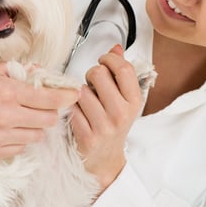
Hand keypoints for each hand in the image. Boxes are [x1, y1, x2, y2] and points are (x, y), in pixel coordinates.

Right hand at [0, 62, 79, 171]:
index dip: (67, 97)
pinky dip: (21, 138)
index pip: (50, 99)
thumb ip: (22, 71)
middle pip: (49, 120)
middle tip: (44, 106)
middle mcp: (6, 115)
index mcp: (8, 92)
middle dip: (51, 112)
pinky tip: (11, 128)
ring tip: (24, 117)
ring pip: (37, 135)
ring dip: (36, 126)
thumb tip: (45, 73)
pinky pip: (21, 147)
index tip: (75, 95)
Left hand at [71, 45, 146, 191]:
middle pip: (98, 74)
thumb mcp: (124, 99)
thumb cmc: (114, 125)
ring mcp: (104, 126)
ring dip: (79, 92)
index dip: (109, 58)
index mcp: (134, 101)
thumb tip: (116, 48)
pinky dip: (71, 108)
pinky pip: (71, 109)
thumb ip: (120, 72)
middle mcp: (121, 113)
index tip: (104, 61)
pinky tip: (78, 114)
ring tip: (86, 101)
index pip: (123, 68)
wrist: (105, 159)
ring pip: (81, 91)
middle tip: (93, 82)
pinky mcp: (86, 136)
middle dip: (91, 73)